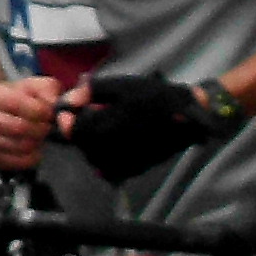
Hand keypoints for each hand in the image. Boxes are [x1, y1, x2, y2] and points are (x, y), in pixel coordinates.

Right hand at [0, 76, 61, 172]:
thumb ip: (46, 89)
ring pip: (20, 146)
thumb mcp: (31, 85)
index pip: (15, 104)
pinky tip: (34, 147)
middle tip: (47, 126)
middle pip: (18, 127)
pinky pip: (19, 162)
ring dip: (38, 142)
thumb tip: (54, 105)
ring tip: (40, 135)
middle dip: (41, 129)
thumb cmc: (14, 98)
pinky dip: (33, 156)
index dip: (39, 110)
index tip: (49, 113)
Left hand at [59, 70, 238, 183]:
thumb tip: (68, 100)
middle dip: (80, 133)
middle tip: (87, 118)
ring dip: (91, 145)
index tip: (67, 113)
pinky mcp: (137, 169)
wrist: (189, 115)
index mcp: (105, 129)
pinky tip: (113, 143)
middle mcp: (112, 151)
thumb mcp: (119, 86)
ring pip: (94, 159)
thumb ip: (90, 92)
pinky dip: (106, 158)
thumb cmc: (153, 96)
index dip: (66, 123)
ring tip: (101, 129)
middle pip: (82, 146)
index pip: (73, 133)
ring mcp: (125, 163)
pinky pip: (111, 170)